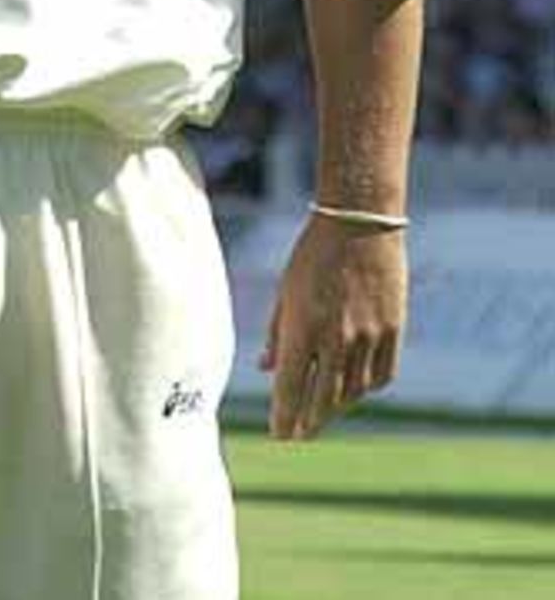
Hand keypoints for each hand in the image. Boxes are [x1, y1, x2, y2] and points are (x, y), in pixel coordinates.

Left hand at [259, 213, 407, 440]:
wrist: (359, 223)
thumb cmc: (312, 254)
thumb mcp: (286, 292)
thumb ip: (277, 334)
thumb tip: (265, 369)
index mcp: (303, 328)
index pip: (291, 388)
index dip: (283, 416)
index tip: (277, 433)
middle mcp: (337, 339)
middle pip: (322, 399)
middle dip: (307, 422)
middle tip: (297, 434)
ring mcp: (368, 337)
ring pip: (352, 392)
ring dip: (335, 408)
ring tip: (321, 414)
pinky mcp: (392, 331)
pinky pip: (380, 376)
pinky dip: (365, 388)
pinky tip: (353, 391)